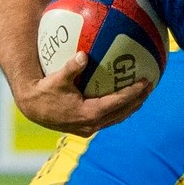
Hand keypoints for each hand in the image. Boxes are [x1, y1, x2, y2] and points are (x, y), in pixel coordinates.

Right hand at [15, 54, 152, 136]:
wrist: (32, 109)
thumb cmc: (44, 91)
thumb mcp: (57, 79)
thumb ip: (71, 67)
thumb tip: (82, 55)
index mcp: (89, 114)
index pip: (118, 102)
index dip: (133, 93)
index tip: (146, 82)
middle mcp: (92, 125)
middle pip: (122, 112)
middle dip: (138, 100)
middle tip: (150, 86)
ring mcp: (89, 129)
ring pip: (117, 118)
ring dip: (131, 107)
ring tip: (143, 94)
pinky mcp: (86, 129)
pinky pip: (109, 119)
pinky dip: (119, 110)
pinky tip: (126, 100)